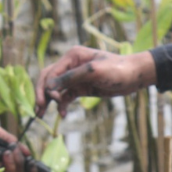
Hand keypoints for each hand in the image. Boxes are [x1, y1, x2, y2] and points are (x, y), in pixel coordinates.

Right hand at [36, 46, 156, 117]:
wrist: (134, 76)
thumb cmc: (117, 69)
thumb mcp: (94, 72)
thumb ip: (71, 78)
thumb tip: (50, 86)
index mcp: (72, 56)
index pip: (51, 72)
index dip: (46, 87)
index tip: (48, 101)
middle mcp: (70, 65)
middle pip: (49, 79)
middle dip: (42, 94)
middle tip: (38, 111)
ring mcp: (75, 77)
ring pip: (55, 89)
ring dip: (48, 101)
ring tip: (42, 115)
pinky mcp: (81, 88)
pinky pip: (66, 96)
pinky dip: (62, 104)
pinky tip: (62, 114)